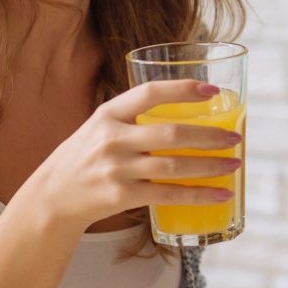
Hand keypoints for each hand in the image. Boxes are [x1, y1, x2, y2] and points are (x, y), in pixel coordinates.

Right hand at [13, 79, 242, 234]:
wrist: (52, 197)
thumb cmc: (85, 157)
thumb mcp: (100, 127)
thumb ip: (133, 118)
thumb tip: (188, 111)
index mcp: (108, 114)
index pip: (150, 93)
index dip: (183, 89)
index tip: (213, 90)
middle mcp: (111, 139)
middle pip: (170, 134)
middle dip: (209, 136)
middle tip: (236, 138)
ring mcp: (115, 169)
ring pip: (174, 166)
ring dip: (210, 166)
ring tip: (234, 164)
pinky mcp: (120, 196)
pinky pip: (168, 195)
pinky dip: (198, 195)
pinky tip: (220, 195)